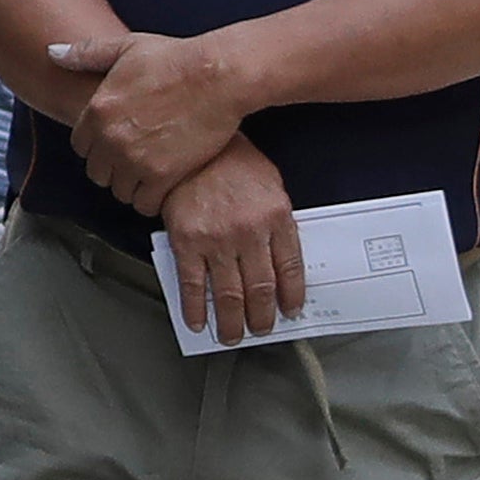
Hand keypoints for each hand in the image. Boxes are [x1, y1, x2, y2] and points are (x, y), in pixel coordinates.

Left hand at [50, 27, 254, 205]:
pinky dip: (153, 199)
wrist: (217, 76)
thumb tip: (53, 53)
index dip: (98, 146)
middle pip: (98, 172)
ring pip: (120, 191)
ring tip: (151, 174)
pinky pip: (145, 204)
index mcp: (97, 110)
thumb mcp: (126, 47)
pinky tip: (164, 186)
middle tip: (135, 160)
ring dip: (133, 186)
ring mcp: (135, 161)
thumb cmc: (176, 58)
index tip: (116, 142)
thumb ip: (86, 53)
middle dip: (113, 168)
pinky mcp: (163, 176)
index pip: (80, 146)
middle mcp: (110, 139)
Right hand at [157, 140, 302, 340]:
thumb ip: (278, 221)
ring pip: (230, 294)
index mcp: (276, 217)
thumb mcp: (270, 184)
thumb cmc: (232, 160)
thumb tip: (281, 258)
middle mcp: (250, 233)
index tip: (290, 310)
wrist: (195, 144)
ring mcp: (217, 240)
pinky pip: (193, 285)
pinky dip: (196, 309)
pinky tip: (198, 322)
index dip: (292, 296)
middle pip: (261, 288)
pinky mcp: (187, 242)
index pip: (291, 269)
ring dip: (232, 321)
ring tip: (233, 334)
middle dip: (262, 316)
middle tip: (261, 328)